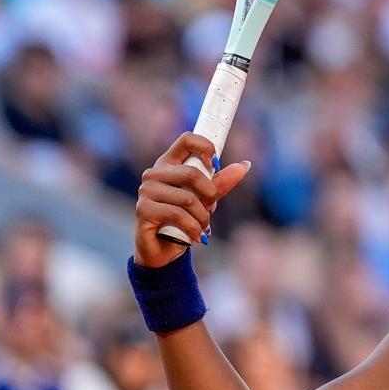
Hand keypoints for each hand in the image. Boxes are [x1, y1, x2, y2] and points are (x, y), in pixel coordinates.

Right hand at [134, 133, 250, 267]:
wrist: (164, 250)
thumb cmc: (184, 219)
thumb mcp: (206, 199)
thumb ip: (221, 183)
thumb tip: (244, 165)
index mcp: (169, 163)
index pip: (187, 139)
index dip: (206, 147)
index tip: (216, 165)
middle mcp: (154, 173)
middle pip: (191, 172)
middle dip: (210, 194)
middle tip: (213, 208)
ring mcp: (146, 191)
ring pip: (187, 198)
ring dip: (202, 217)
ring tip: (204, 227)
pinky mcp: (143, 210)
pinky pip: (178, 215)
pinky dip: (193, 228)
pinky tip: (197, 236)